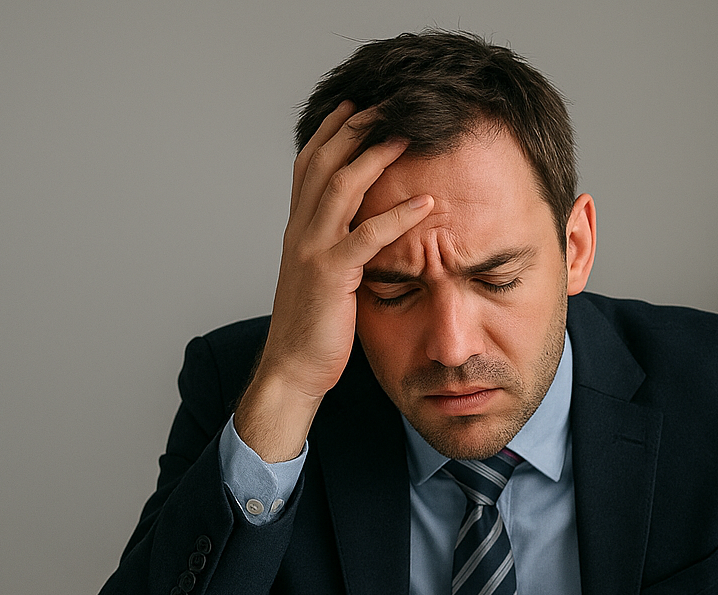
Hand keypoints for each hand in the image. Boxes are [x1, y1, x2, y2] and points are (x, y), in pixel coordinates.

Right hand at [233, 102, 434, 461]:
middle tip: (387, 103)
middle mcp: (300, 231)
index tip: (356, 105)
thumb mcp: (321, 277)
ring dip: (376, 155)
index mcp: (297, 229)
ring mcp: (312, 250)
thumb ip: (335, 247)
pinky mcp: (330, 275)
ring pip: (341, 186)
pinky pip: (366, 236)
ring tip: (406, 133)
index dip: (331, 131)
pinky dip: (398, 216)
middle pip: (324, 161)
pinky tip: (426, 202)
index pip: (309, 164)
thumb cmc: (314, 329)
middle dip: (355, 128)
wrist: (292, 370)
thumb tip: (359, 230)